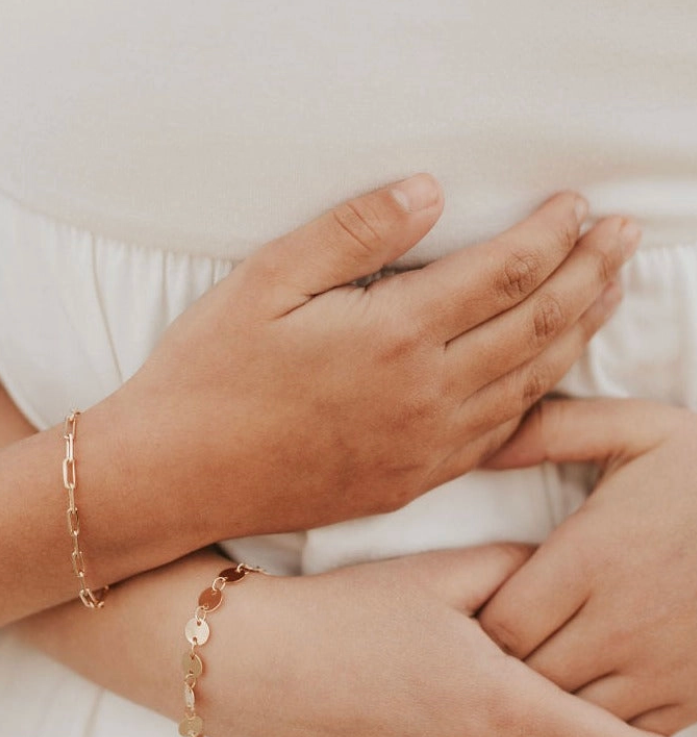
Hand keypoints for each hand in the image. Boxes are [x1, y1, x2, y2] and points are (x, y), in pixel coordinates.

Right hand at [103, 176, 639, 538]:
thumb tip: (428, 192)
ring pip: (528, 384)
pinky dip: (537, 400)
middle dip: (589, 274)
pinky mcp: (407, 481)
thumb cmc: (207, 374)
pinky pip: (496, 439)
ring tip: (605, 296)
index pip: (504, 270)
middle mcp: (424, 396)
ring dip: (576, 333)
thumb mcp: (265, 280)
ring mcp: (421, 448)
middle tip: (624, 239)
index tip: (577, 204)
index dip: (551, 232)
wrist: (175, 475)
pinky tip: (547, 379)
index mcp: (392, 335)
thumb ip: (352, 231)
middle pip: (535, 325)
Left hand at [479, 399, 696, 736]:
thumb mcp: (637, 431)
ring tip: (522, 681)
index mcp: (594, 558)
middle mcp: (622, 622)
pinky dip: (593, 731)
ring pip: (570, 716)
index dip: (473, 628)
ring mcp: (662, 668)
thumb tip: (482, 446)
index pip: (500, 623)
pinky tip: (579, 702)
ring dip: (540, 705)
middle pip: (526, 677)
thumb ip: (553, 432)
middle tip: (479, 655)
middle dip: (495, 671)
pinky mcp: (694, 697)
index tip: (467, 616)